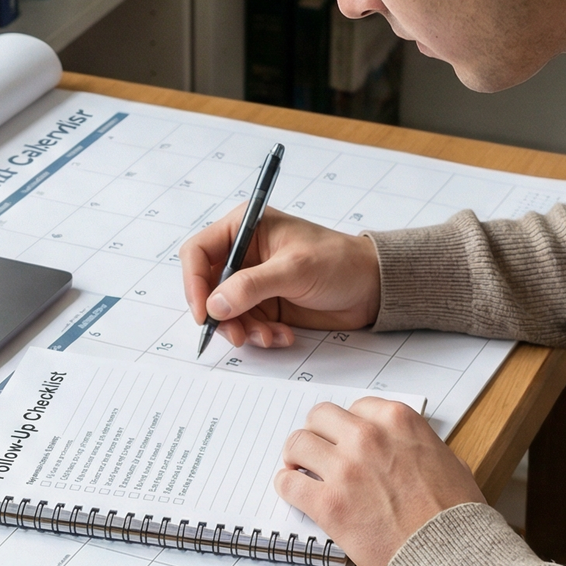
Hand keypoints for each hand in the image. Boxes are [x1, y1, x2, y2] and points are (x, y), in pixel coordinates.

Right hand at [180, 207, 381, 348]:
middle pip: (207, 287)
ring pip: (225, 311)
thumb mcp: (294, 269)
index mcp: (244, 227)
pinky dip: (259, 335)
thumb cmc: (339, 262)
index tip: (204, 312)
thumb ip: (251, 286)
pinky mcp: (265, 304)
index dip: (193, 282)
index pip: (198, 251)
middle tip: (236, 335)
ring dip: (243, 329)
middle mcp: (244, 253)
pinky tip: (283, 336)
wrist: (372, 287)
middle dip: (220, 314)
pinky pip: (246, 324)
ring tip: (269, 337)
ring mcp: (253, 281)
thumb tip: (214, 305)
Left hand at [274, 397, 482, 565]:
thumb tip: (403, 447)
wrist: (452, 556)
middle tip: (318, 450)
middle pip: (320, 417)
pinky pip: (288, 482)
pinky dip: (287, 485)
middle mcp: (367, 437)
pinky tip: (294, 490)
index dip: (349, 426)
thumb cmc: (456, 516)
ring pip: (297, 443)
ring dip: (296, 456)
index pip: (355, 408)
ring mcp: (345, 469)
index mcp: (397, 421)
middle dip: (318, 433)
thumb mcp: (448, 460)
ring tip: (301, 469)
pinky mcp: (328, 503)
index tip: (345, 439)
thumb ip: (416, 444)